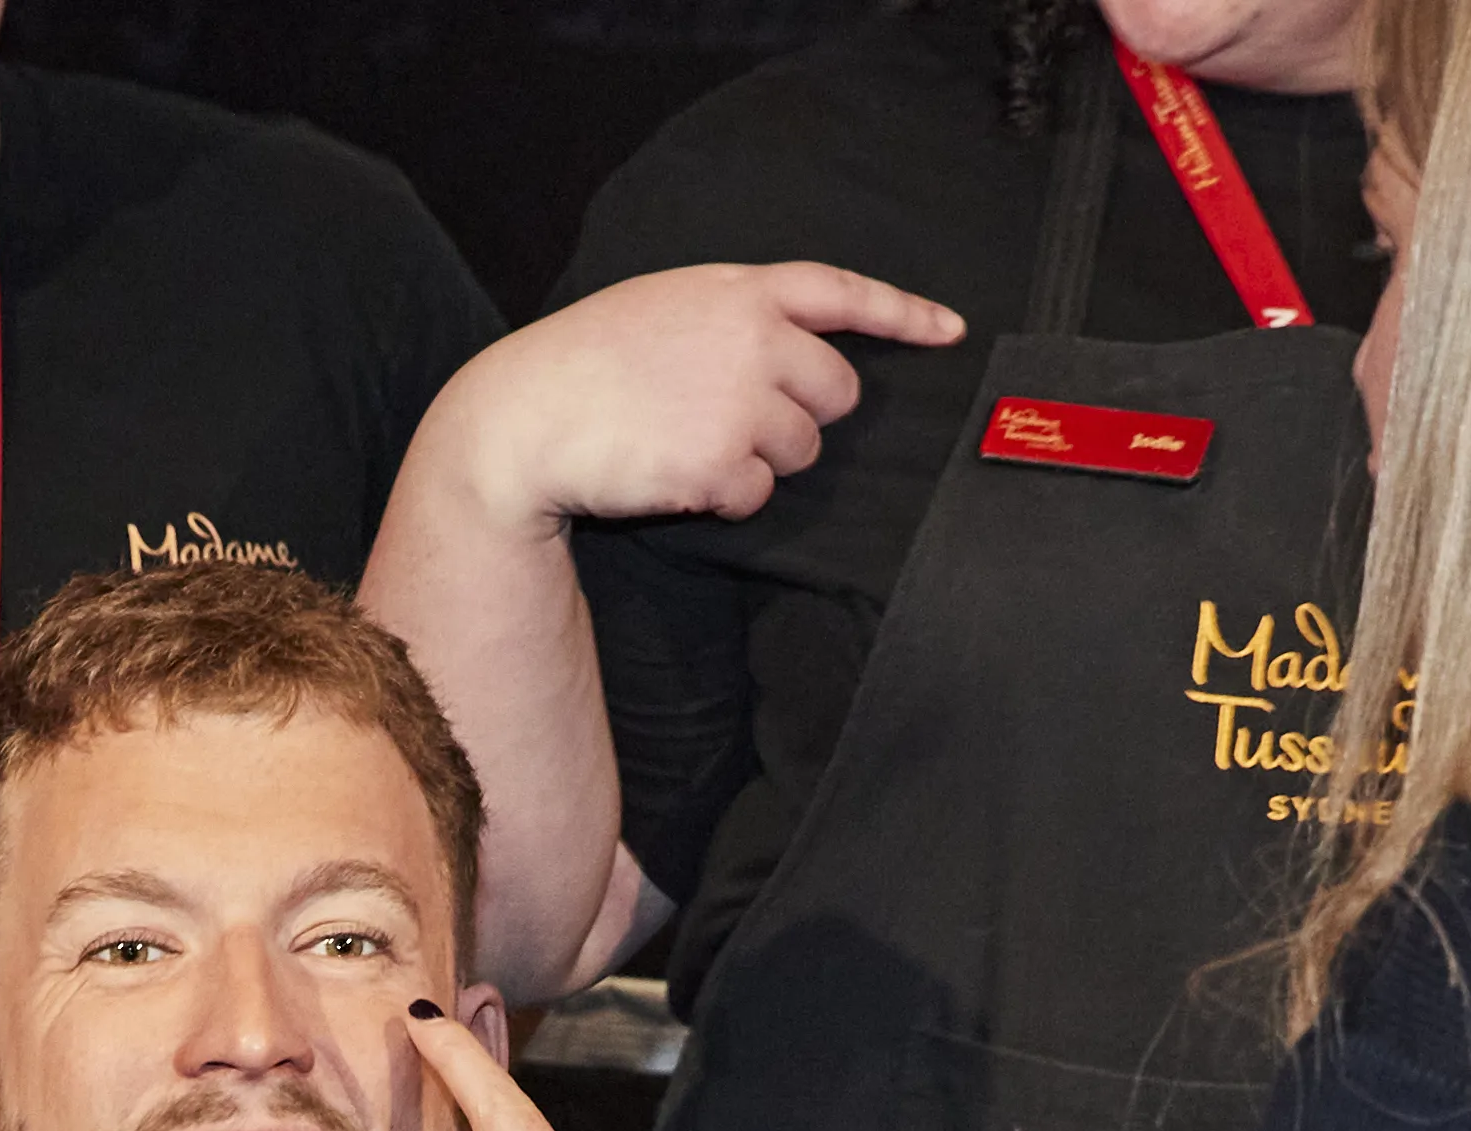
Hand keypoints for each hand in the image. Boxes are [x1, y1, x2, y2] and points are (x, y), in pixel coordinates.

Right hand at [424, 262, 964, 535]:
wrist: (522, 418)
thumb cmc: (584, 366)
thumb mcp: (662, 307)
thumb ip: (731, 317)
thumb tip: (791, 352)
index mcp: (737, 291)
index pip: (841, 292)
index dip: (901, 314)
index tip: (948, 331)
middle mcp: (753, 337)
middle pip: (836, 393)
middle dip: (801, 418)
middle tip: (735, 424)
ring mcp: (742, 398)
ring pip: (802, 451)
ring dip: (758, 463)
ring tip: (686, 444)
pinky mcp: (724, 459)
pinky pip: (758, 495)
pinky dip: (724, 498)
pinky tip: (673, 475)